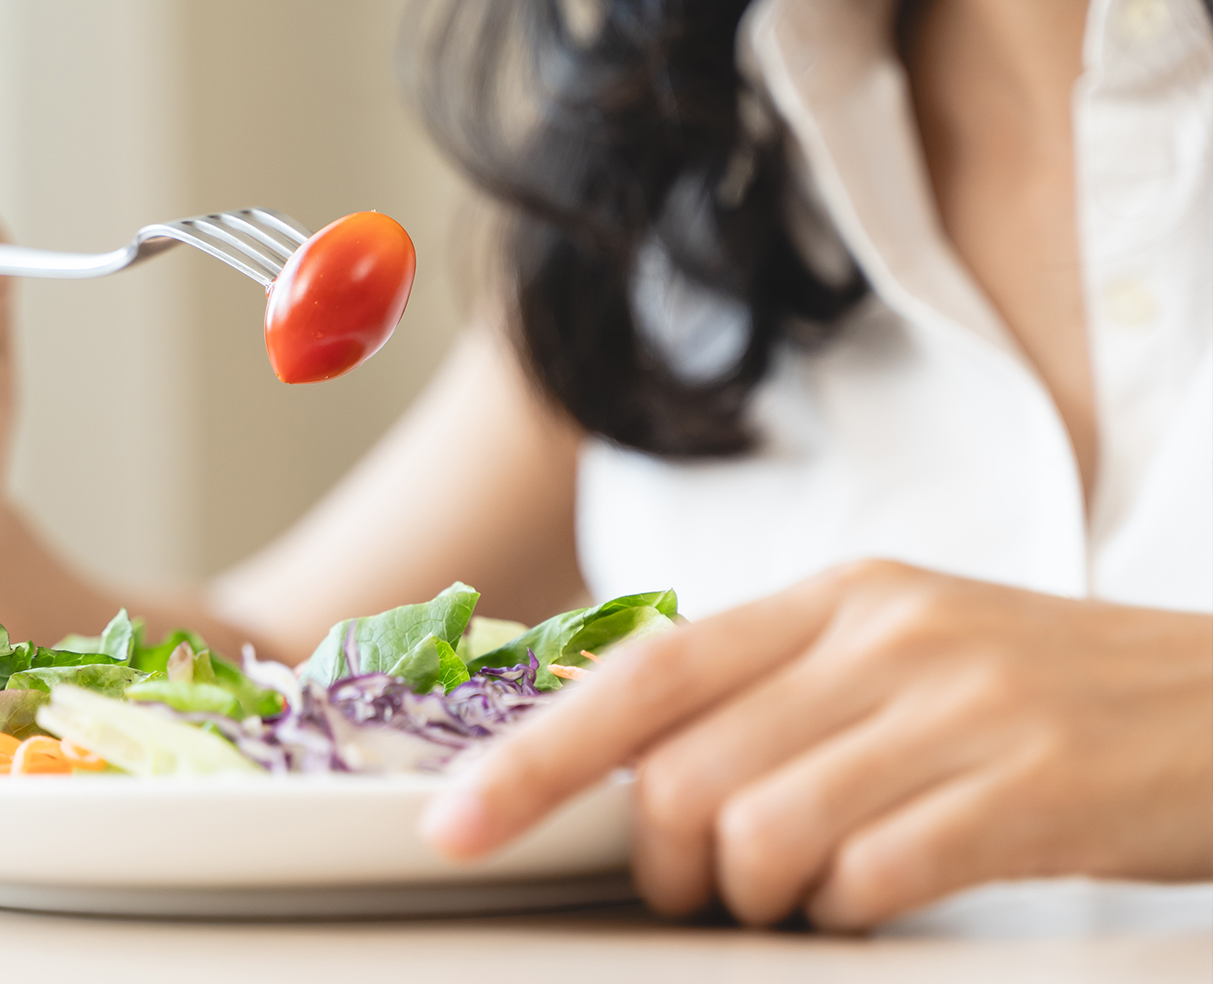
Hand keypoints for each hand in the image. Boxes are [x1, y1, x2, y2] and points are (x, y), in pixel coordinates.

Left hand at [421, 560, 1212, 928]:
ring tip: (810, 891)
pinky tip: (883, 895)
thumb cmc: (1050, 694)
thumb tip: (641, 766)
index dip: (537, 752)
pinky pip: (868, 877)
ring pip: (761, 831)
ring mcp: (959, 707)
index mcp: (839, 597)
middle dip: (664, 862)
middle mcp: (885, 636)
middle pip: (685, 771)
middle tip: (705, 887)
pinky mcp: (1029, 789)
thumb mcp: (909, 652)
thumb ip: (780, 690)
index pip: (648, 667)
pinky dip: (847, 911)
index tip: (456, 821)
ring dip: (755, 895)